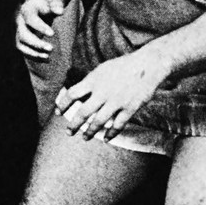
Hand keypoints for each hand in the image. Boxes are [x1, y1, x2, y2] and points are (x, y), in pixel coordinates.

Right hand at [15, 0, 65, 59]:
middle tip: (51, 48)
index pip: (30, 19)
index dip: (40, 27)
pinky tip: (46, 59)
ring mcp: (18, 31)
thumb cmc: (48, 1)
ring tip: (48, 56)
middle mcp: (19, 21)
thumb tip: (59, 12)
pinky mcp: (20, 39)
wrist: (37, 4)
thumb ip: (56, 3)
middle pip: (23, 35)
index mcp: (27, 9)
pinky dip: (34, 56)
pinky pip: (24, 50)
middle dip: (36, 43)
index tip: (52, 34)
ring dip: (33, 53)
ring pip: (20, 45)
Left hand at [54, 46, 170, 137]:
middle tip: (69, 132)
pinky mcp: (129, 108)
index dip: (63, 104)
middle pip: (83, 112)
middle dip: (74, 125)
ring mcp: (116, 101)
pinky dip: (111, 133)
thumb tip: (77, 95)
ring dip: (90, 132)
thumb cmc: (123, 66)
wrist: (147, 65)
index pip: (72, 94)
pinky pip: (117, 125)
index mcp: (94, 80)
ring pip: (98, 122)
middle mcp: (103, 92)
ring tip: (84, 137)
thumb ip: (90, 82)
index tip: (57, 113)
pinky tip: (106, 138)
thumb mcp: (102, 69)